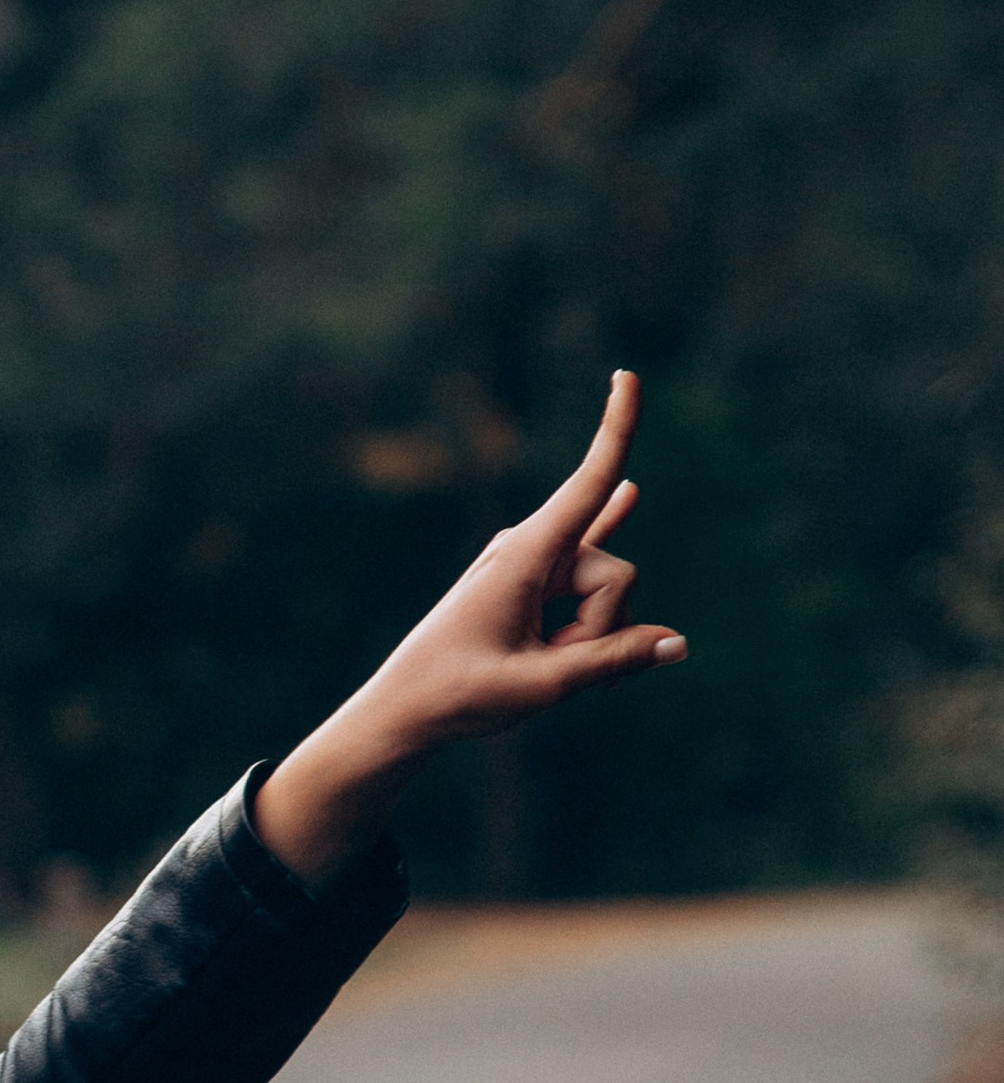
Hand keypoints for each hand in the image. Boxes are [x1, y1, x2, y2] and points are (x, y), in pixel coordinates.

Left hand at [254, 369, 685, 885]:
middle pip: (619, 572)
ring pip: (609, 592)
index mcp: (524, 555)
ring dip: (589, 639)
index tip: (628, 373)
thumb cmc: (459, 695)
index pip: (587, 483)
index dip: (616, 430)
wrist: (404, 709)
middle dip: (603, 627)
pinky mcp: (535, 582)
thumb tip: (678, 643)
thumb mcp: (541, 685)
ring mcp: (535, 562)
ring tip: (535, 664)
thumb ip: (612, 661)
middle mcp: (531, 546)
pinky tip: (630, 494)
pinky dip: (608, 528)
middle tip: (544, 666)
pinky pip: (587, 555)